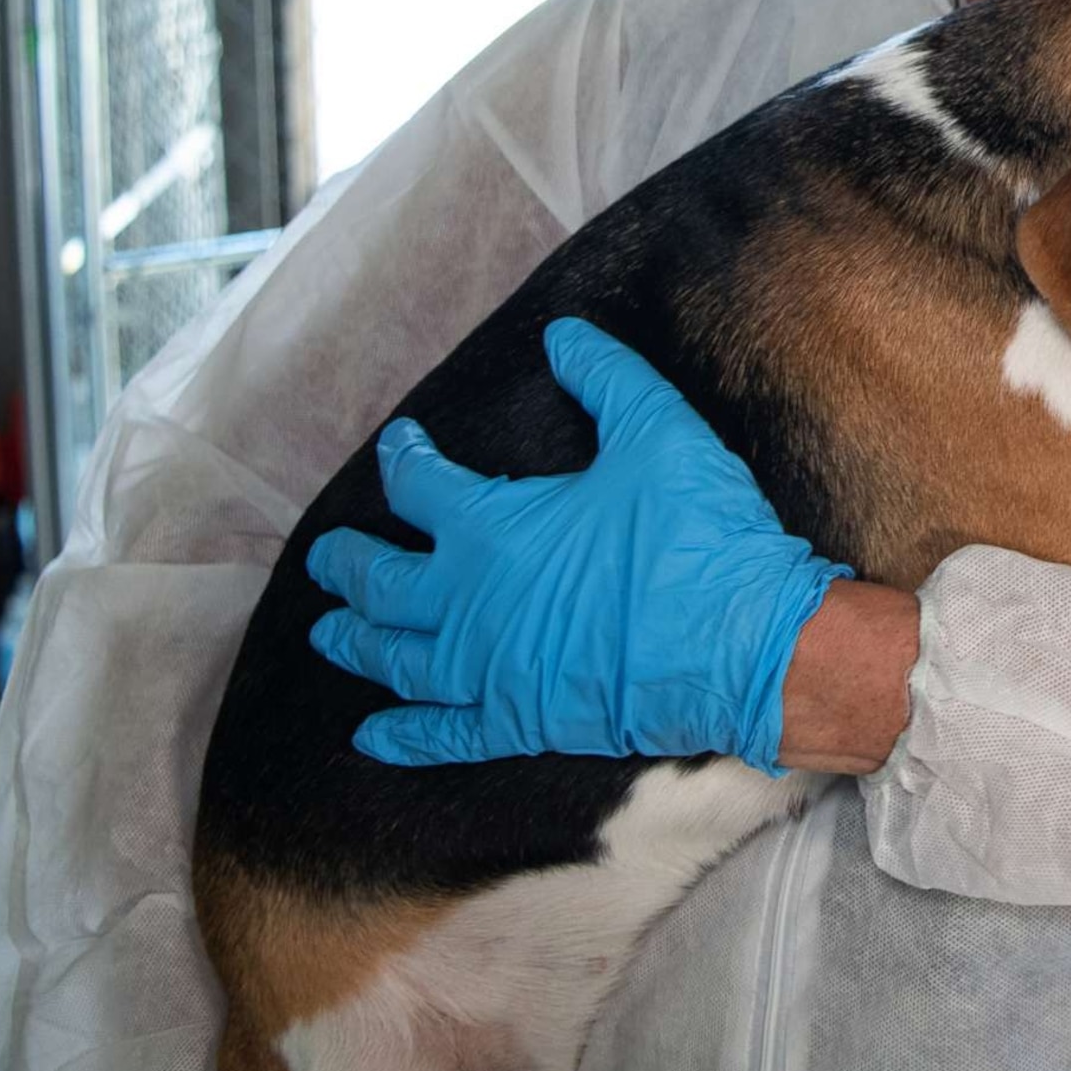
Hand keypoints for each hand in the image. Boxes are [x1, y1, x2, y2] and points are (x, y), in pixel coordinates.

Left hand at [306, 317, 852, 770]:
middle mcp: (469, 603)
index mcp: (493, 529)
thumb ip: (606, 378)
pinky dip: (402, 736)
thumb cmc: (698, 537)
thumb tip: (565, 334)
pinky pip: (441, 736)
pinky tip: (373, 735)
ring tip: (331, 631)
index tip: (401, 444)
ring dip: (356, 642)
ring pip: (396, 658)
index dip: (405, 459)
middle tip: (328, 556)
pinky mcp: (518, 722)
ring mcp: (487, 671)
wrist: (743, 642)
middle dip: (349, 565)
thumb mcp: (659, 433)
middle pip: (382, 583)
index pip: (422, 485)